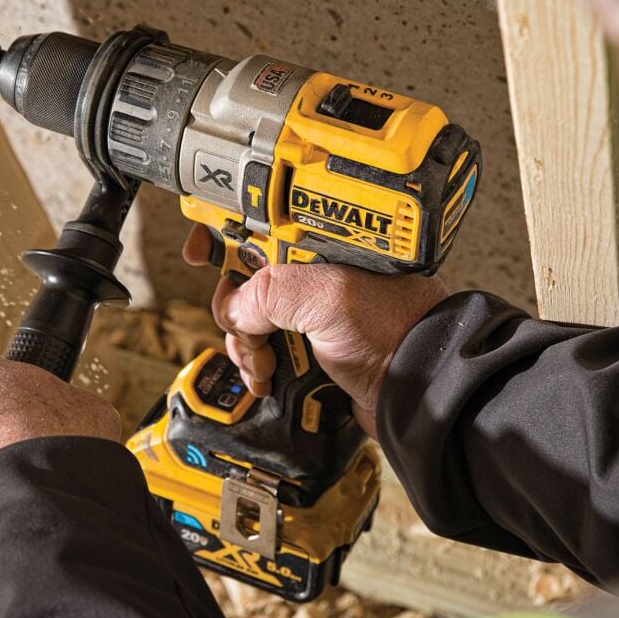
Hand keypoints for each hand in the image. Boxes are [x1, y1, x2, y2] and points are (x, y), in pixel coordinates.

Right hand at [182, 226, 447, 434]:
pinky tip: (266, 377)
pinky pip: (266, 348)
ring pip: (252, 317)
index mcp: (323, 246)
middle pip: (246, 277)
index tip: (200, 250)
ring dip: (245, 343)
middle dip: (235, 307)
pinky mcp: (313, 346)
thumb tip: (234, 310)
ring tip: (263, 364)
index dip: (225, 234)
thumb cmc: (396, 334)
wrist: (418, 393)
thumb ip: (268, 292)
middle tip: (245, 329)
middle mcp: (317, 273)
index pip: (261, 225)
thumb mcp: (326, 297)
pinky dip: (257, 363)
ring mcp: (314, 312)